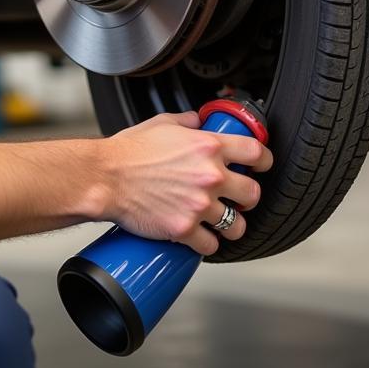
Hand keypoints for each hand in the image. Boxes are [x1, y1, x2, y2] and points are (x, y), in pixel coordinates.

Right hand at [104, 112, 273, 255]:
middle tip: (237, 198)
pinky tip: (200, 237)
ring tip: (220, 222)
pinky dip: (207, 243)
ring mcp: (199, 205)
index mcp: (208, 147)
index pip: (256, 152)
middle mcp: (210, 176)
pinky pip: (211, 245)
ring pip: (237, 226)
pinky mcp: (185, 229)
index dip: (263, 160)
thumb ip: (186, 122)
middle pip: (253, 194)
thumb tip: (198, 122)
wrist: (105, 177)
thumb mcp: (161, 124)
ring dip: (231, 225)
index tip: (260, 165)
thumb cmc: (128, 151)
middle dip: (247, 197)